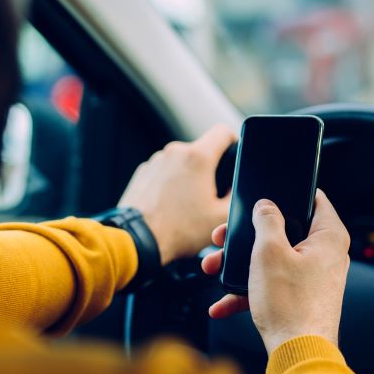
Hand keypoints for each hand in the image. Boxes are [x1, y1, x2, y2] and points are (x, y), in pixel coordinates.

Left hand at [119, 125, 236, 264]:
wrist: (138, 241)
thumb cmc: (178, 230)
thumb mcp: (221, 217)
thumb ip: (236, 196)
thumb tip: (235, 187)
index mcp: (197, 158)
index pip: (223, 132)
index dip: (234, 142)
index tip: (234, 156)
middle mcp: (174, 153)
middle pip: (202, 151)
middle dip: (210, 170)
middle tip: (210, 196)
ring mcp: (155, 162)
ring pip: (182, 162)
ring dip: (189, 178)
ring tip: (187, 206)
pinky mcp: (143, 173)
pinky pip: (165, 173)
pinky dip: (171, 185)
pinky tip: (171, 207)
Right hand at [201, 190, 350, 354]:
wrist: (297, 356)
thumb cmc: (291, 305)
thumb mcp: (269, 252)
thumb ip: (266, 220)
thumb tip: (265, 206)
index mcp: (329, 236)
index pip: (314, 199)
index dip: (288, 192)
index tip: (265, 194)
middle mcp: (326, 255)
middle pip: (284, 231)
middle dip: (248, 236)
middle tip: (224, 238)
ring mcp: (314, 278)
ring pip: (273, 260)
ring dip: (241, 265)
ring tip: (214, 269)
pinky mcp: (301, 298)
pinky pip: (273, 285)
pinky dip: (249, 291)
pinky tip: (222, 303)